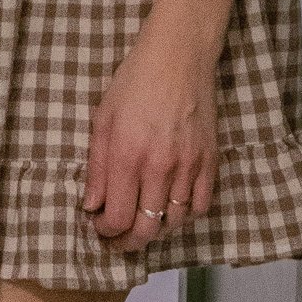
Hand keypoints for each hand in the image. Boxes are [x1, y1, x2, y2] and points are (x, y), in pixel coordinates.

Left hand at [84, 20, 218, 250]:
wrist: (179, 58)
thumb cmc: (134, 84)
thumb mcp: (103, 120)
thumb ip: (97, 168)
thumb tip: (92, 206)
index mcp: (128, 156)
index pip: (117, 218)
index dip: (105, 232)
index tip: (98, 226)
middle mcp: (160, 167)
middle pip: (147, 229)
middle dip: (128, 243)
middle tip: (117, 240)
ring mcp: (189, 166)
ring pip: (174, 222)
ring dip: (155, 230)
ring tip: (142, 222)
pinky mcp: (210, 161)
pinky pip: (200, 206)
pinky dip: (184, 216)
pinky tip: (170, 208)